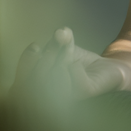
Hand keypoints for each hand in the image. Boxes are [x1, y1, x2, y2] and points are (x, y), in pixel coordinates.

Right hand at [10, 27, 127, 107]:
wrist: (107, 67)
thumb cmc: (79, 61)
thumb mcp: (64, 47)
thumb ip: (60, 39)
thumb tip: (61, 32)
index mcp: (39, 87)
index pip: (23, 81)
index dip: (27, 64)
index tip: (36, 46)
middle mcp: (51, 97)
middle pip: (38, 79)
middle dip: (47, 55)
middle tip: (58, 40)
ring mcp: (68, 98)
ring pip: (57, 80)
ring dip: (61, 59)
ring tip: (68, 51)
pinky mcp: (85, 93)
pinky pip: (77, 83)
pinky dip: (75, 69)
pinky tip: (77, 65)